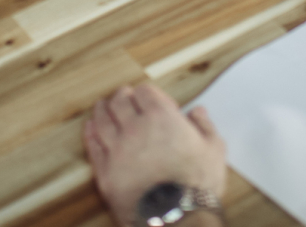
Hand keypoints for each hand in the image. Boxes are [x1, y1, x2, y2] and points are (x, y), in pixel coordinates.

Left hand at [84, 83, 226, 226]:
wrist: (176, 218)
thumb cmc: (197, 184)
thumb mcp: (214, 150)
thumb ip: (204, 126)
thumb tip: (198, 112)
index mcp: (161, 117)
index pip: (145, 92)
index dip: (148, 94)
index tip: (154, 102)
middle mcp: (135, 128)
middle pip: (120, 102)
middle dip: (122, 97)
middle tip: (124, 97)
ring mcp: (117, 150)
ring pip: (102, 121)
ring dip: (102, 111)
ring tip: (102, 107)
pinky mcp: (106, 172)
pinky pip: (93, 147)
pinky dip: (91, 134)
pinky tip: (91, 129)